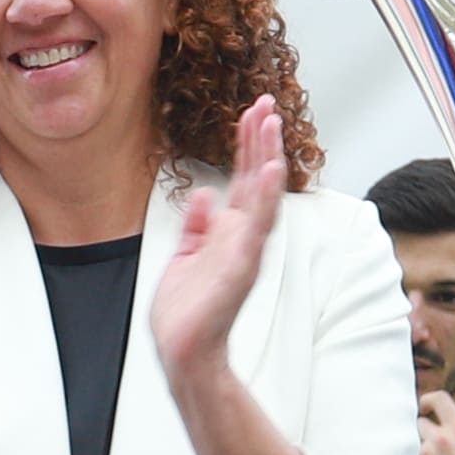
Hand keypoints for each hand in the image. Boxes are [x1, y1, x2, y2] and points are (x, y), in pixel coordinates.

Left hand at [150, 95, 291, 382]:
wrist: (183, 352)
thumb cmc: (185, 312)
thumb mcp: (185, 258)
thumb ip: (198, 226)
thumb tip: (205, 195)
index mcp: (229, 232)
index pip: (242, 179)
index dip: (247, 145)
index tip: (252, 112)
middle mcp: (242, 237)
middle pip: (255, 179)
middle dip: (260, 140)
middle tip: (266, 103)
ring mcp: (245, 250)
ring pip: (261, 196)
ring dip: (267, 159)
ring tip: (271, 124)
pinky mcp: (240, 267)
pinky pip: (256, 228)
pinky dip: (264, 199)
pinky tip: (270, 171)